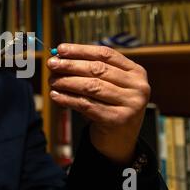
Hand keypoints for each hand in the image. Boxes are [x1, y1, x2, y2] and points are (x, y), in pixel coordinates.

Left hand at [47, 44, 150, 163]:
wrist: (119, 141)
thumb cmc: (109, 107)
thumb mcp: (106, 85)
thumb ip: (89, 71)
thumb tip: (59, 57)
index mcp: (136, 72)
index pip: (105, 54)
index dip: (81, 50)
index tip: (61, 49)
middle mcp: (138, 87)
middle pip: (97, 69)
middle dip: (70, 65)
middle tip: (51, 64)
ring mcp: (130, 104)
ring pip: (91, 86)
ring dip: (67, 82)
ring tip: (52, 81)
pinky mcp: (118, 120)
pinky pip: (86, 105)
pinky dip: (68, 99)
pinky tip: (56, 96)